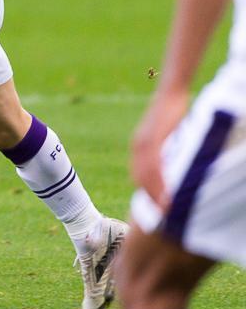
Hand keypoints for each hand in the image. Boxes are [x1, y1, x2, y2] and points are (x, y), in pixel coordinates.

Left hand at [130, 88, 187, 210]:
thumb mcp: (166, 136)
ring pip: (146, 175)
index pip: (138, 174)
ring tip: (165, 209)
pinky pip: (155, 165)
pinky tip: (167, 192)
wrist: (170, 95)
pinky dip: (160, 181)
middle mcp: (137, 146)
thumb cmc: (171, 114)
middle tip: (160, 213)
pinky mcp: (153, 140)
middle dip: (149, 197)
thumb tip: (170, 165)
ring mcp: (144, 143)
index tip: (153, 205)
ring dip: (155, 193)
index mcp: (138, 146)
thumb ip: (164, 150)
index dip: (145, 191)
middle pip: (140, 178)